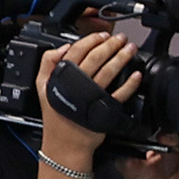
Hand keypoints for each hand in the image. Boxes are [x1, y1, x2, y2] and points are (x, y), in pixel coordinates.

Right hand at [39, 30, 141, 162]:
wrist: (65, 143)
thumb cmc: (56, 114)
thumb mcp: (42, 86)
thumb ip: (48, 62)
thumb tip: (63, 47)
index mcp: (62, 77)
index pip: (77, 51)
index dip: (91, 40)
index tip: (102, 35)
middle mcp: (77, 85)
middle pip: (96, 58)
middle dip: (111, 44)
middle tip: (121, 38)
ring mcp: (92, 97)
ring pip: (109, 72)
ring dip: (122, 57)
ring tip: (130, 48)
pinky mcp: (104, 109)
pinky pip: (120, 93)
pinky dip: (130, 83)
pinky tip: (136, 74)